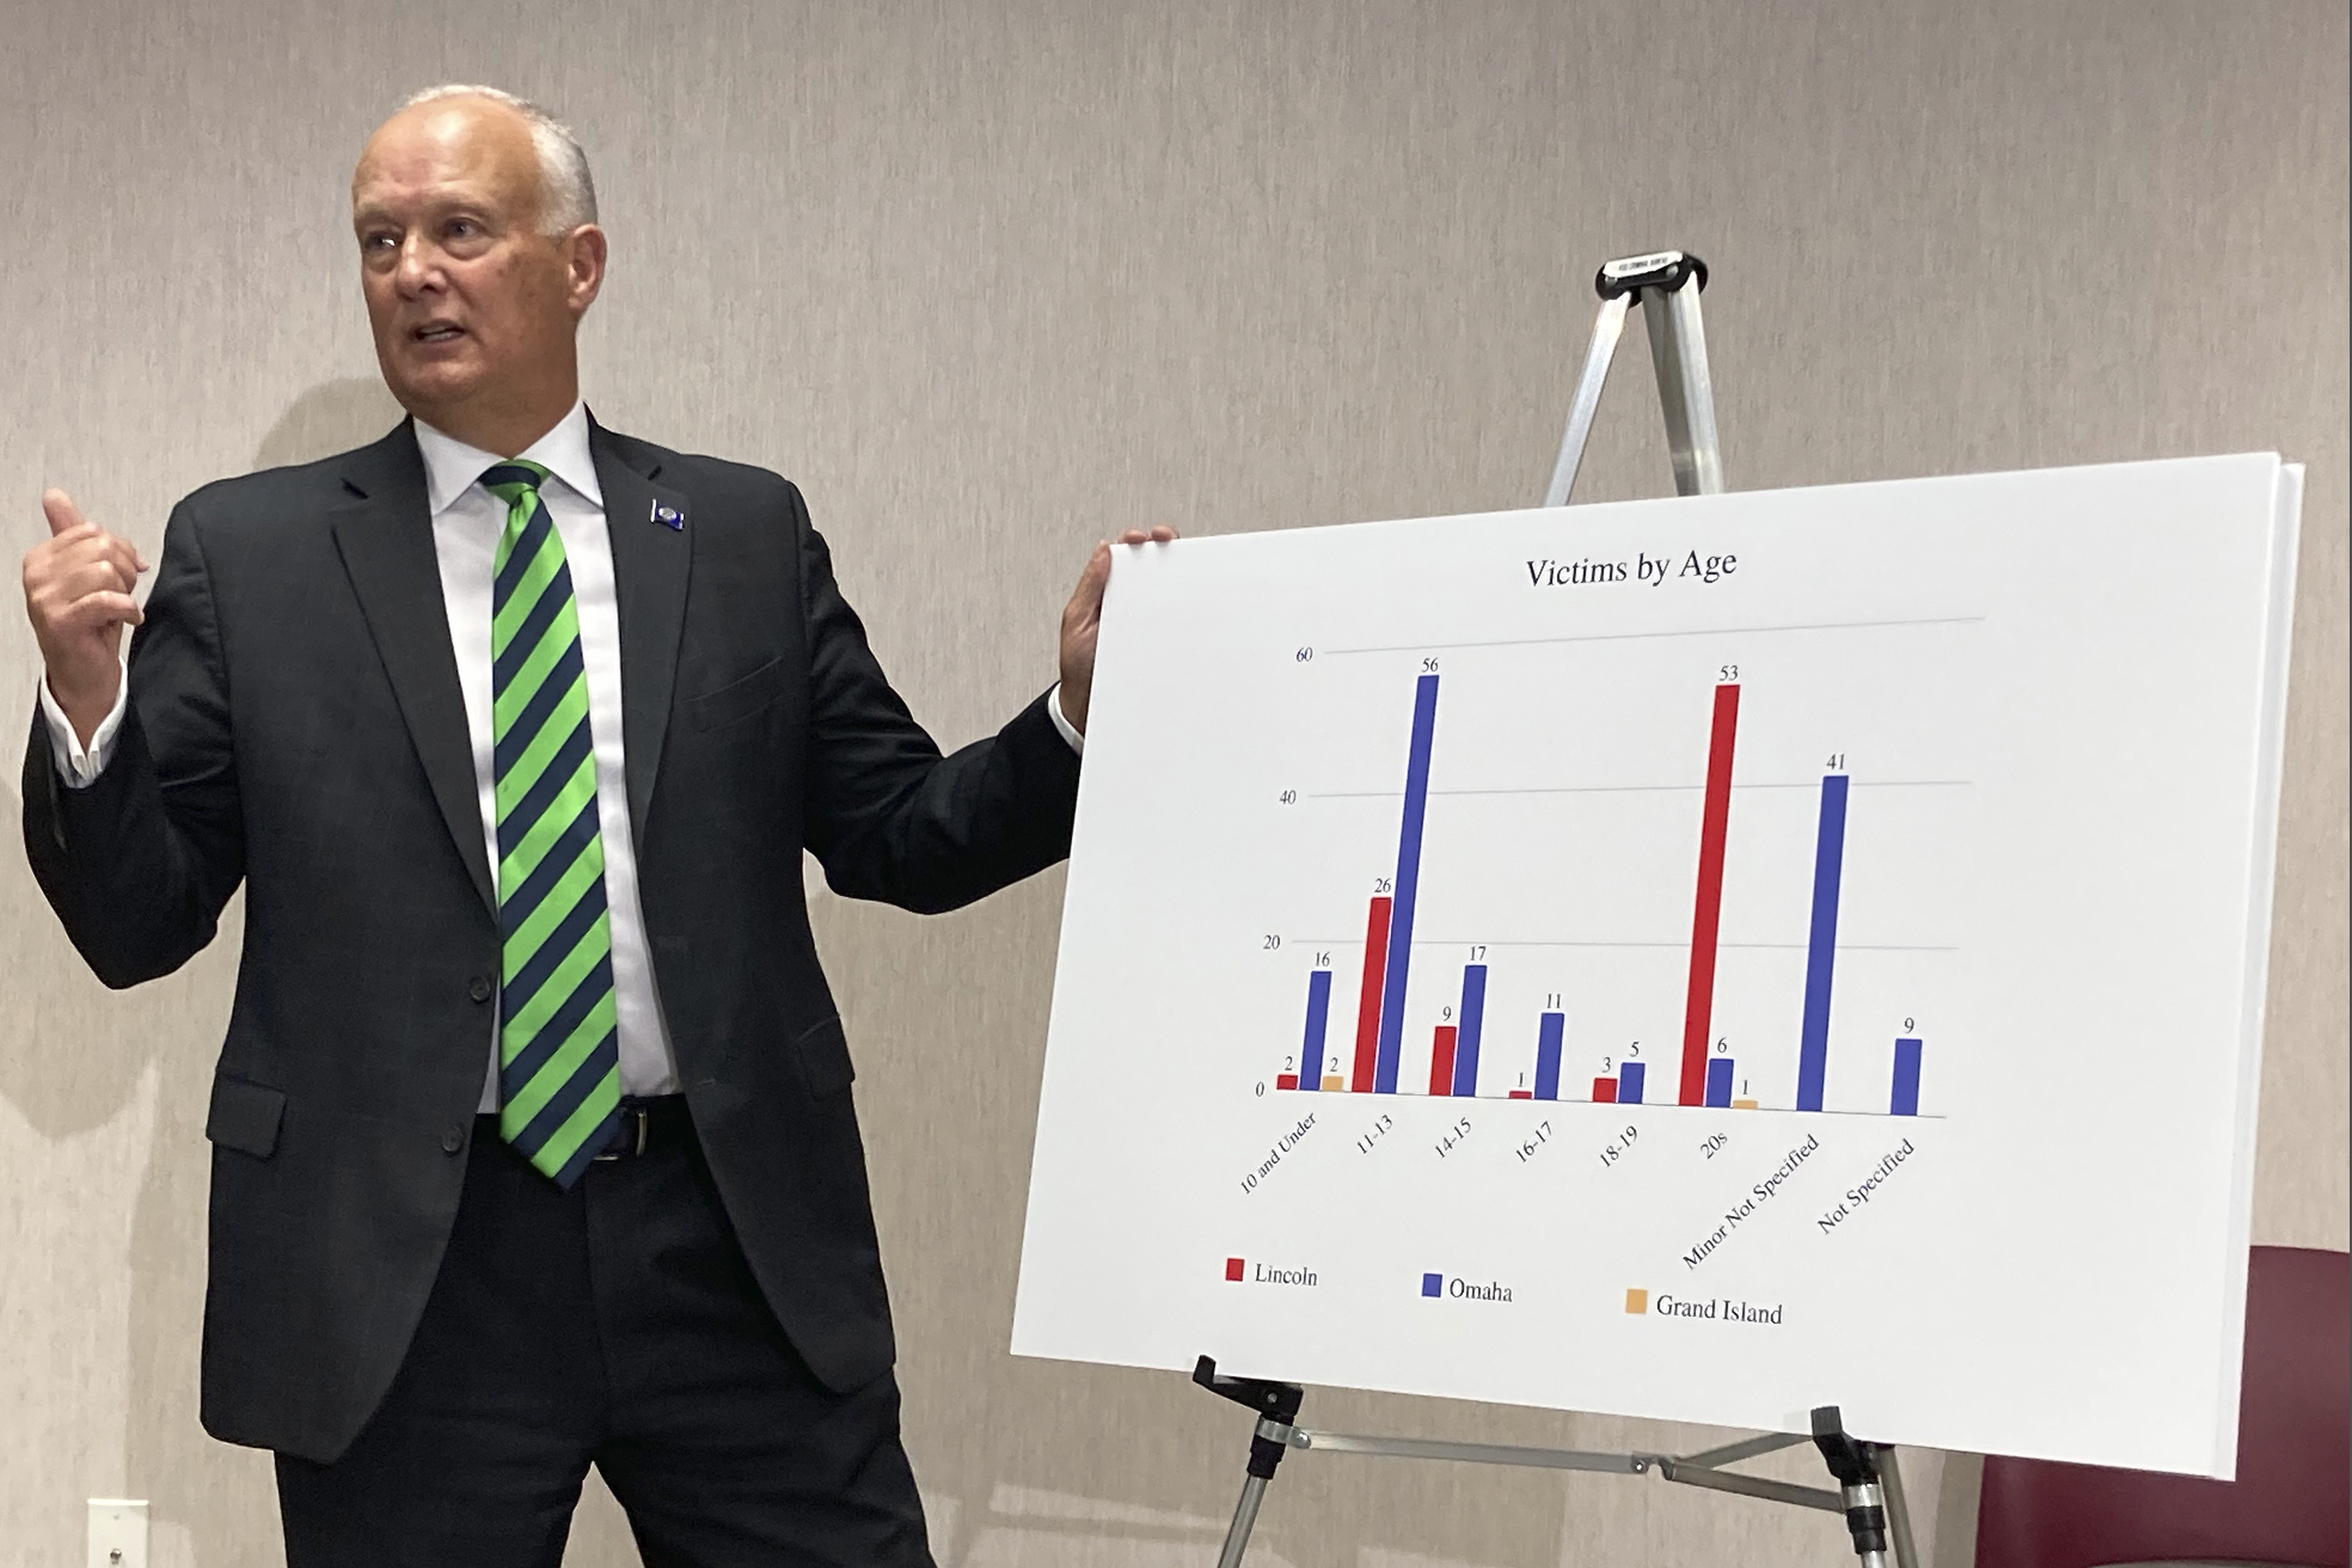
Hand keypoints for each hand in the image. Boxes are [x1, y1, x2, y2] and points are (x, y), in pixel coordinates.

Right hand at [23, 489, 146, 746]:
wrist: (83, 673)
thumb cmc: (89, 624)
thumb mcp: (84, 574)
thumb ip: (72, 534)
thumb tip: (54, 495)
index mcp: (40, 557)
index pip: (92, 531)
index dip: (120, 551)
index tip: (122, 575)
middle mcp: (36, 574)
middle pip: (101, 548)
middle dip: (125, 571)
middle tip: (122, 595)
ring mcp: (43, 598)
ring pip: (106, 571)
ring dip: (126, 592)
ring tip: (121, 608)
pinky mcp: (60, 621)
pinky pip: (107, 599)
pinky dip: (128, 609)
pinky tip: (128, 619)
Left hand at [1057, 526, 1175, 734]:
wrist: (1090, 706)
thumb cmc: (1079, 665)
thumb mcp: (1076, 621)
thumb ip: (1090, 586)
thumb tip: (1103, 549)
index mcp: (1109, 591)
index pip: (1127, 557)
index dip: (1138, 540)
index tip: (1143, 537)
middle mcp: (1131, 602)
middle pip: (1155, 566)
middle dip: (1166, 547)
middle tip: (1168, 542)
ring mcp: (1148, 622)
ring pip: (1171, 592)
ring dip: (1181, 576)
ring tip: (1187, 568)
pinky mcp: (1161, 642)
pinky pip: (1177, 624)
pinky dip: (1187, 613)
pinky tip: (1192, 606)